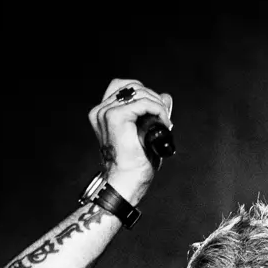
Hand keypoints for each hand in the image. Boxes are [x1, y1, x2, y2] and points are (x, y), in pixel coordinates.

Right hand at [84, 78, 171, 200]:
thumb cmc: (134, 164)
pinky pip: (143, 103)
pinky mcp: (115, 117)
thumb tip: (166, 96)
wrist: (126, 181)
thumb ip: (154, 112)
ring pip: (139, 92)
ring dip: (158, 104)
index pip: (124, 86)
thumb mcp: (146, 132)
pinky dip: (158, 110)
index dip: (145, 94)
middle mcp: (101, 110)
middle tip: (164, 118)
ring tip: (164, 122)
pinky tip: (164, 123)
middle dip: (153, 98)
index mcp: (103, 113)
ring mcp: (106, 112)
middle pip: (133, 86)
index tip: (159, 112)